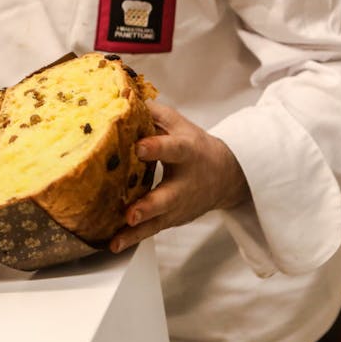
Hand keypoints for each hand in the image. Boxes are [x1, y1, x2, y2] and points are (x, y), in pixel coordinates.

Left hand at [110, 101, 249, 252]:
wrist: (227, 176)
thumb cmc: (194, 145)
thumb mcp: (179, 124)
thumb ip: (153, 112)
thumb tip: (122, 96)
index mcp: (186, 152)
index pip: (172, 148)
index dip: (156, 148)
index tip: (139, 147)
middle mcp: (183, 184)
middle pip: (166, 196)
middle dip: (149, 206)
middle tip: (131, 212)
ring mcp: (178, 206)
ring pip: (157, 221)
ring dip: (136, 231)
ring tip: (117, 239)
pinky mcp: (171, 220)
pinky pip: (150, 231)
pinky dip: (132, 239)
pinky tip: (113, 245)